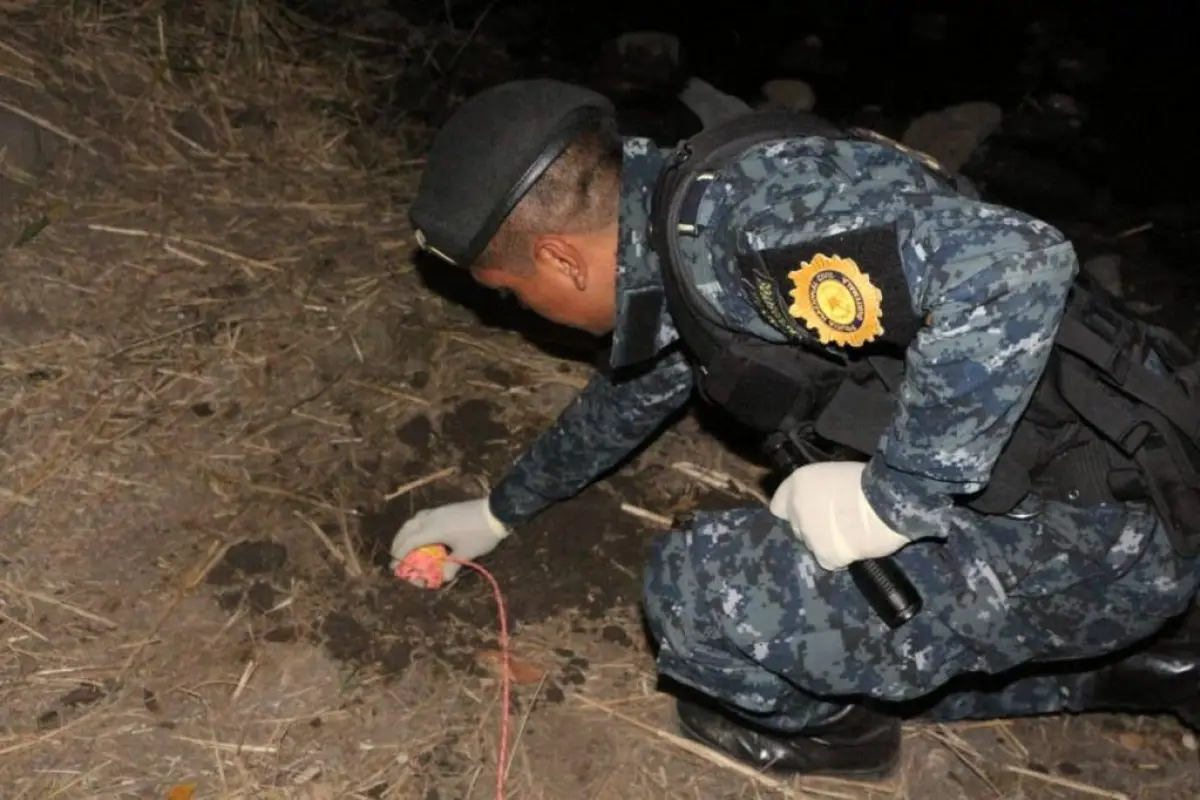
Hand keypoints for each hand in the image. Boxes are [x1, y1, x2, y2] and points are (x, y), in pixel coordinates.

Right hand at [389, 498, 508, 584]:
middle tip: (394, 557)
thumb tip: (443, 578)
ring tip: (403, 544)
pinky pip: (422, 517)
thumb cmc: (480, 534)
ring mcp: (437, 511)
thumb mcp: (466, 553)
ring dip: (405, 533)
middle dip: (398, 542)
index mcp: (433, 529)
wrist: (496, 511)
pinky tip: (419, 533)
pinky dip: (415, 526)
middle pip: (407, 529)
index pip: (410, 542)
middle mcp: (431, 518)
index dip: (400, 554)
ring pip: (413, 521)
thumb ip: (452, 566)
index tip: (394, 567)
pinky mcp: (444, 509)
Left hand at [768, 461, 908, 570]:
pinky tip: (854, 547)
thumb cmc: (868, 480)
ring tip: (849, 534)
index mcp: (798, 483)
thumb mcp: (835, 472)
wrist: (884, 503)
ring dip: (826, 541)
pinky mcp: (825, 556)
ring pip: (812, 544)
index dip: (793, 508)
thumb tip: (822, 500)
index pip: (779, 505)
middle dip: (812, 525)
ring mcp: (809, 535)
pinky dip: (839, 556)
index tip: (808, 510)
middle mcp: (797, 510)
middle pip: (798, 526)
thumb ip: (819, 488)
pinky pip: (828, 560)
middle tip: (835, 522)